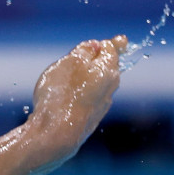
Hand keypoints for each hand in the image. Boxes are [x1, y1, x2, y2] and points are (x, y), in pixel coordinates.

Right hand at [26, 35, 127, 174]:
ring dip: (87, 80)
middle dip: (96, 62)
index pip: (113, 49)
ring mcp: (101, 106)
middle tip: (83, 57)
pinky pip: (87, 101)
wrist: (56, 134)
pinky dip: (79, 96)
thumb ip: (84, 50)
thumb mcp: (69, 62)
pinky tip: (64, 100)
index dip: (111, 43)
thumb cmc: (61, 94)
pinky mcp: (90, 120)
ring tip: (68, 79)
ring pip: (97, 86)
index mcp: (108, 69)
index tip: (117, 40)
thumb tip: (96, 46)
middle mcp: (110, 87)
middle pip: (106, 68)